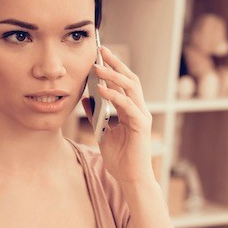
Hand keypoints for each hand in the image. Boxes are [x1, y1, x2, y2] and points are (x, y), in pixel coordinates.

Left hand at [82, 46, 154, 184]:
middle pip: (129, 79)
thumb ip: (96, 115)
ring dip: (113, 75)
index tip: (100, 55)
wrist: (131, 178)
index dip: (113, 68)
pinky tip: (101, 90)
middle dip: (115, 63)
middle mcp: (139, 109)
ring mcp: (142, 116)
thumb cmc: (120, 159)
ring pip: (130, 87)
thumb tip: (86, 98)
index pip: (123, 83)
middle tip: (102, 50)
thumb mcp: (102, 133)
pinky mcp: (141, 125)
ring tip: (98, 67)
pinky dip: (114, 96)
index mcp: (131, 111)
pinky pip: (127, 105)